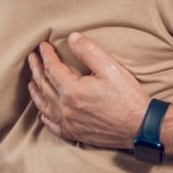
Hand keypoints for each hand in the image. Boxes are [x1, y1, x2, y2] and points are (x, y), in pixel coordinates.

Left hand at [27, 32, 149, 149]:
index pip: (52, 68)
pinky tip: (43, 111)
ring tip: (32, 81)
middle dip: (36, 68)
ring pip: (44, 105)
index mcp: (72, 91)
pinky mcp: (74, 134)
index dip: (46, 55)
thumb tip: (72, 38)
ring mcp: (68, 123)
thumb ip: (89, 51)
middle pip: (44, 85)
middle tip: (31, 57)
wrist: (140, 127)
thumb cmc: (127, 97)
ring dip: (36, 90)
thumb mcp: (110, 68)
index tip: (43, 45)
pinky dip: (45, 115)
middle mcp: (65, 109)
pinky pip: (52, 124)